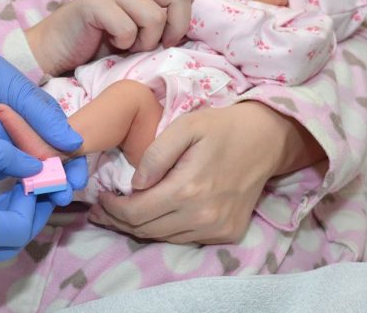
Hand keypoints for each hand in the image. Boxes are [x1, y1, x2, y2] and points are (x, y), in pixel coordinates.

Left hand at [0, 107, 88, 205]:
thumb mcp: (18, 90)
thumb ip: (45, 118)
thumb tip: (76, 144)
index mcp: (41, 117)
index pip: (66, 147)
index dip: (73, 166)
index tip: (75, 181)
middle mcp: (26, 135)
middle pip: (46, 166)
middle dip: (51, 179)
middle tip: (56, 193)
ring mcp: (4, 146)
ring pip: (19, 165)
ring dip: (7, 141)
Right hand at [27, 0, 197, 75]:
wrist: (55, 50)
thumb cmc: (98, 45)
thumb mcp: (138, 34)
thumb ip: (162, 24)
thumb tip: (198, 31)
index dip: (192, 15)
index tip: (179, 39)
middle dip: (176, 27)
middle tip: (159, 45)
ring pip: (154, 16)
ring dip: (145, 42)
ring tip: (127, 46)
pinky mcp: (94, 3)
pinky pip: (126, 27)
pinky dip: (123, 44)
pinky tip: (110, 44)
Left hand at [88, 101, 307, 243]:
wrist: (265, 139)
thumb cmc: (220, 128)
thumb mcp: (184, 127)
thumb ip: (155, 155)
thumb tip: (135, 184)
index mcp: (189, 189)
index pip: (136, 213)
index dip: (112, 209)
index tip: (100, 198)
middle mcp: (203, 216)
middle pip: (146, 230)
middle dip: (118, 221)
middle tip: (101, 211)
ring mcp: (218, 229)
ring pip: (163, 238)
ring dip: (139, 228)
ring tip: (121, 214)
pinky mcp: (228, 233)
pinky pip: (185, 239)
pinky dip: (164, 230)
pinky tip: (154, 215)